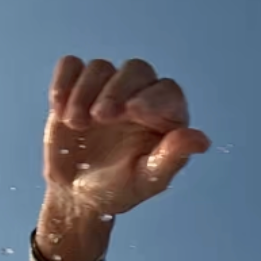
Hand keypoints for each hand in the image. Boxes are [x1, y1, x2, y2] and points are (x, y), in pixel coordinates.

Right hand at [43, 56, 211, 219]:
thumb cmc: (117, 190)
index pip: (166, 91)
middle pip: (135, 70)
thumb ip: (172, 159)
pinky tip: (59, 109)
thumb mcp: (146, 181)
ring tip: (75, 124)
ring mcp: (106, 88)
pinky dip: (63, 81)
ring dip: (84, 92)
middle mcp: (138, 95)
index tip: (131, 113)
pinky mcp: (76, 87)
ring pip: (100, 67)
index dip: (151, 97)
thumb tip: (201, 140)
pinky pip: (71, 66)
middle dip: (116, 90)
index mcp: (164, 115)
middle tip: (100, 118)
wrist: (76, 195)